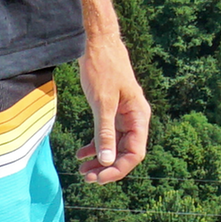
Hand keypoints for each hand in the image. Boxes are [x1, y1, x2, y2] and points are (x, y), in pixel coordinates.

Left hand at [78, 35, 149, 183]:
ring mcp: (123, 116)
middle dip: (107, 167)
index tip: (99, 178)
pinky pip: (106, 135)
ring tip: (82, 170)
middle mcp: (135, 119)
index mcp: (139, 117)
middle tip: (86, 177)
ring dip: (100, 159)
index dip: (118, 168)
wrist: (97, 43)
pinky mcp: (112, 111)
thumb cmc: (103, 68)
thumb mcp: (102, 103)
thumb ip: (104, 132)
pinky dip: (95, 145)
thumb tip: (106, 161)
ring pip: (114, 145)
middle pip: (125, 152)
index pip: (135, 153)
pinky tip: (81, 154)